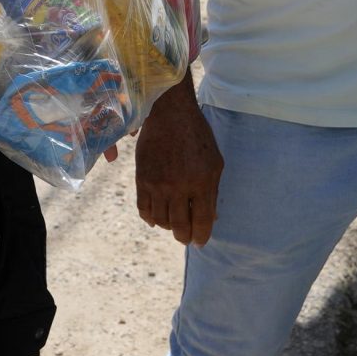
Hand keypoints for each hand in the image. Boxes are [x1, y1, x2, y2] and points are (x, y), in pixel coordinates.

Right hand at [135, 81, 222, 244]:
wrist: (170, 113)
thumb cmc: (197, 136)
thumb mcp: (214, 163)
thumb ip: (212, 192)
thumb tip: (211, 218)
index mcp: (202, 182)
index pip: (202, 222)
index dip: (201, 236)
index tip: (200, 242)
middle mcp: (180, 186)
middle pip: (180, 227)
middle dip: (184, 237)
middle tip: (186, 238)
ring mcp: (159, 183)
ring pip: (161, 221)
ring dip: (168, 227)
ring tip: (173, 224)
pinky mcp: (142, 178)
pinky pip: (143, 209)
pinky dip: (150, 218)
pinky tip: (156, 218)